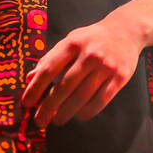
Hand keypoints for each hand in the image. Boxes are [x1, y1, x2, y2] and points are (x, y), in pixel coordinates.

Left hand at [20, 9, 147, 126]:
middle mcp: (89, 55)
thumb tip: (30, 78)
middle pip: (64, 86)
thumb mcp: (70, 41)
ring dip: (66, 112)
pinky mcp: (120, 77)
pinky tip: (79, 116)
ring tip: (57, 121)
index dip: (35, 88)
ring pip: (82, 96)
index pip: (49, 69)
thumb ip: (50, 59)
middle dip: (49, 107)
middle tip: (40, 120)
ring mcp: (105, 66)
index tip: (26, 103)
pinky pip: (101, 100)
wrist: (126, 31)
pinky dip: (88, 111)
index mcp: (72, 44)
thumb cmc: (91, 38)